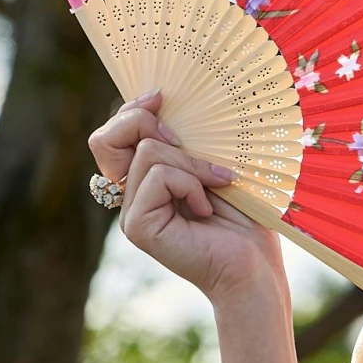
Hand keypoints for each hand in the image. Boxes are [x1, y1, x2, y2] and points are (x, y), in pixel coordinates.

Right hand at [88, 93, 286, 313]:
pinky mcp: (137, 226)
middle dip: (147, 124)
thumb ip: (187, 140)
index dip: (131, 110)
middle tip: (184, 141)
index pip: (113, 134)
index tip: (162, 97)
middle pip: (107, 138)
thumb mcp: (214, 164)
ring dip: (191, 164)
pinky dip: (191, 184)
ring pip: (147, 152)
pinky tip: (206, 210)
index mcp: (145, 179)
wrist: (255, 265)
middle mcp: (131, 195)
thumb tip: (162, 100)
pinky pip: (158, 177)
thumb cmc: (245, 218)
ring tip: (215, 188)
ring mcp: (131, 212)